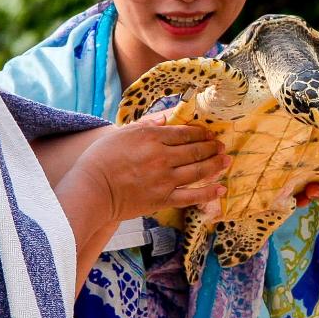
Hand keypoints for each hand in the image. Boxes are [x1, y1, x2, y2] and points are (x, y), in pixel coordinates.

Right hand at [75, 119, 229, 224]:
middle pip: (194, 151)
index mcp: (152, 138)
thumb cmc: (100, 159)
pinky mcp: (163, 199)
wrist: (92, 190)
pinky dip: (208, 192)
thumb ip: (146, 125)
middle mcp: (162, 157)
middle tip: (221, 145)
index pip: (183, 133)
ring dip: (215, 165)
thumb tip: (166, 118)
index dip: (199, 133)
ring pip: (197, 171)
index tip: (208, 134)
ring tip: (226, 160)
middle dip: (211, 147)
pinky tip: (221, 188)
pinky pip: (191, 196)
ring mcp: (164, 180)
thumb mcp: (122, 133)